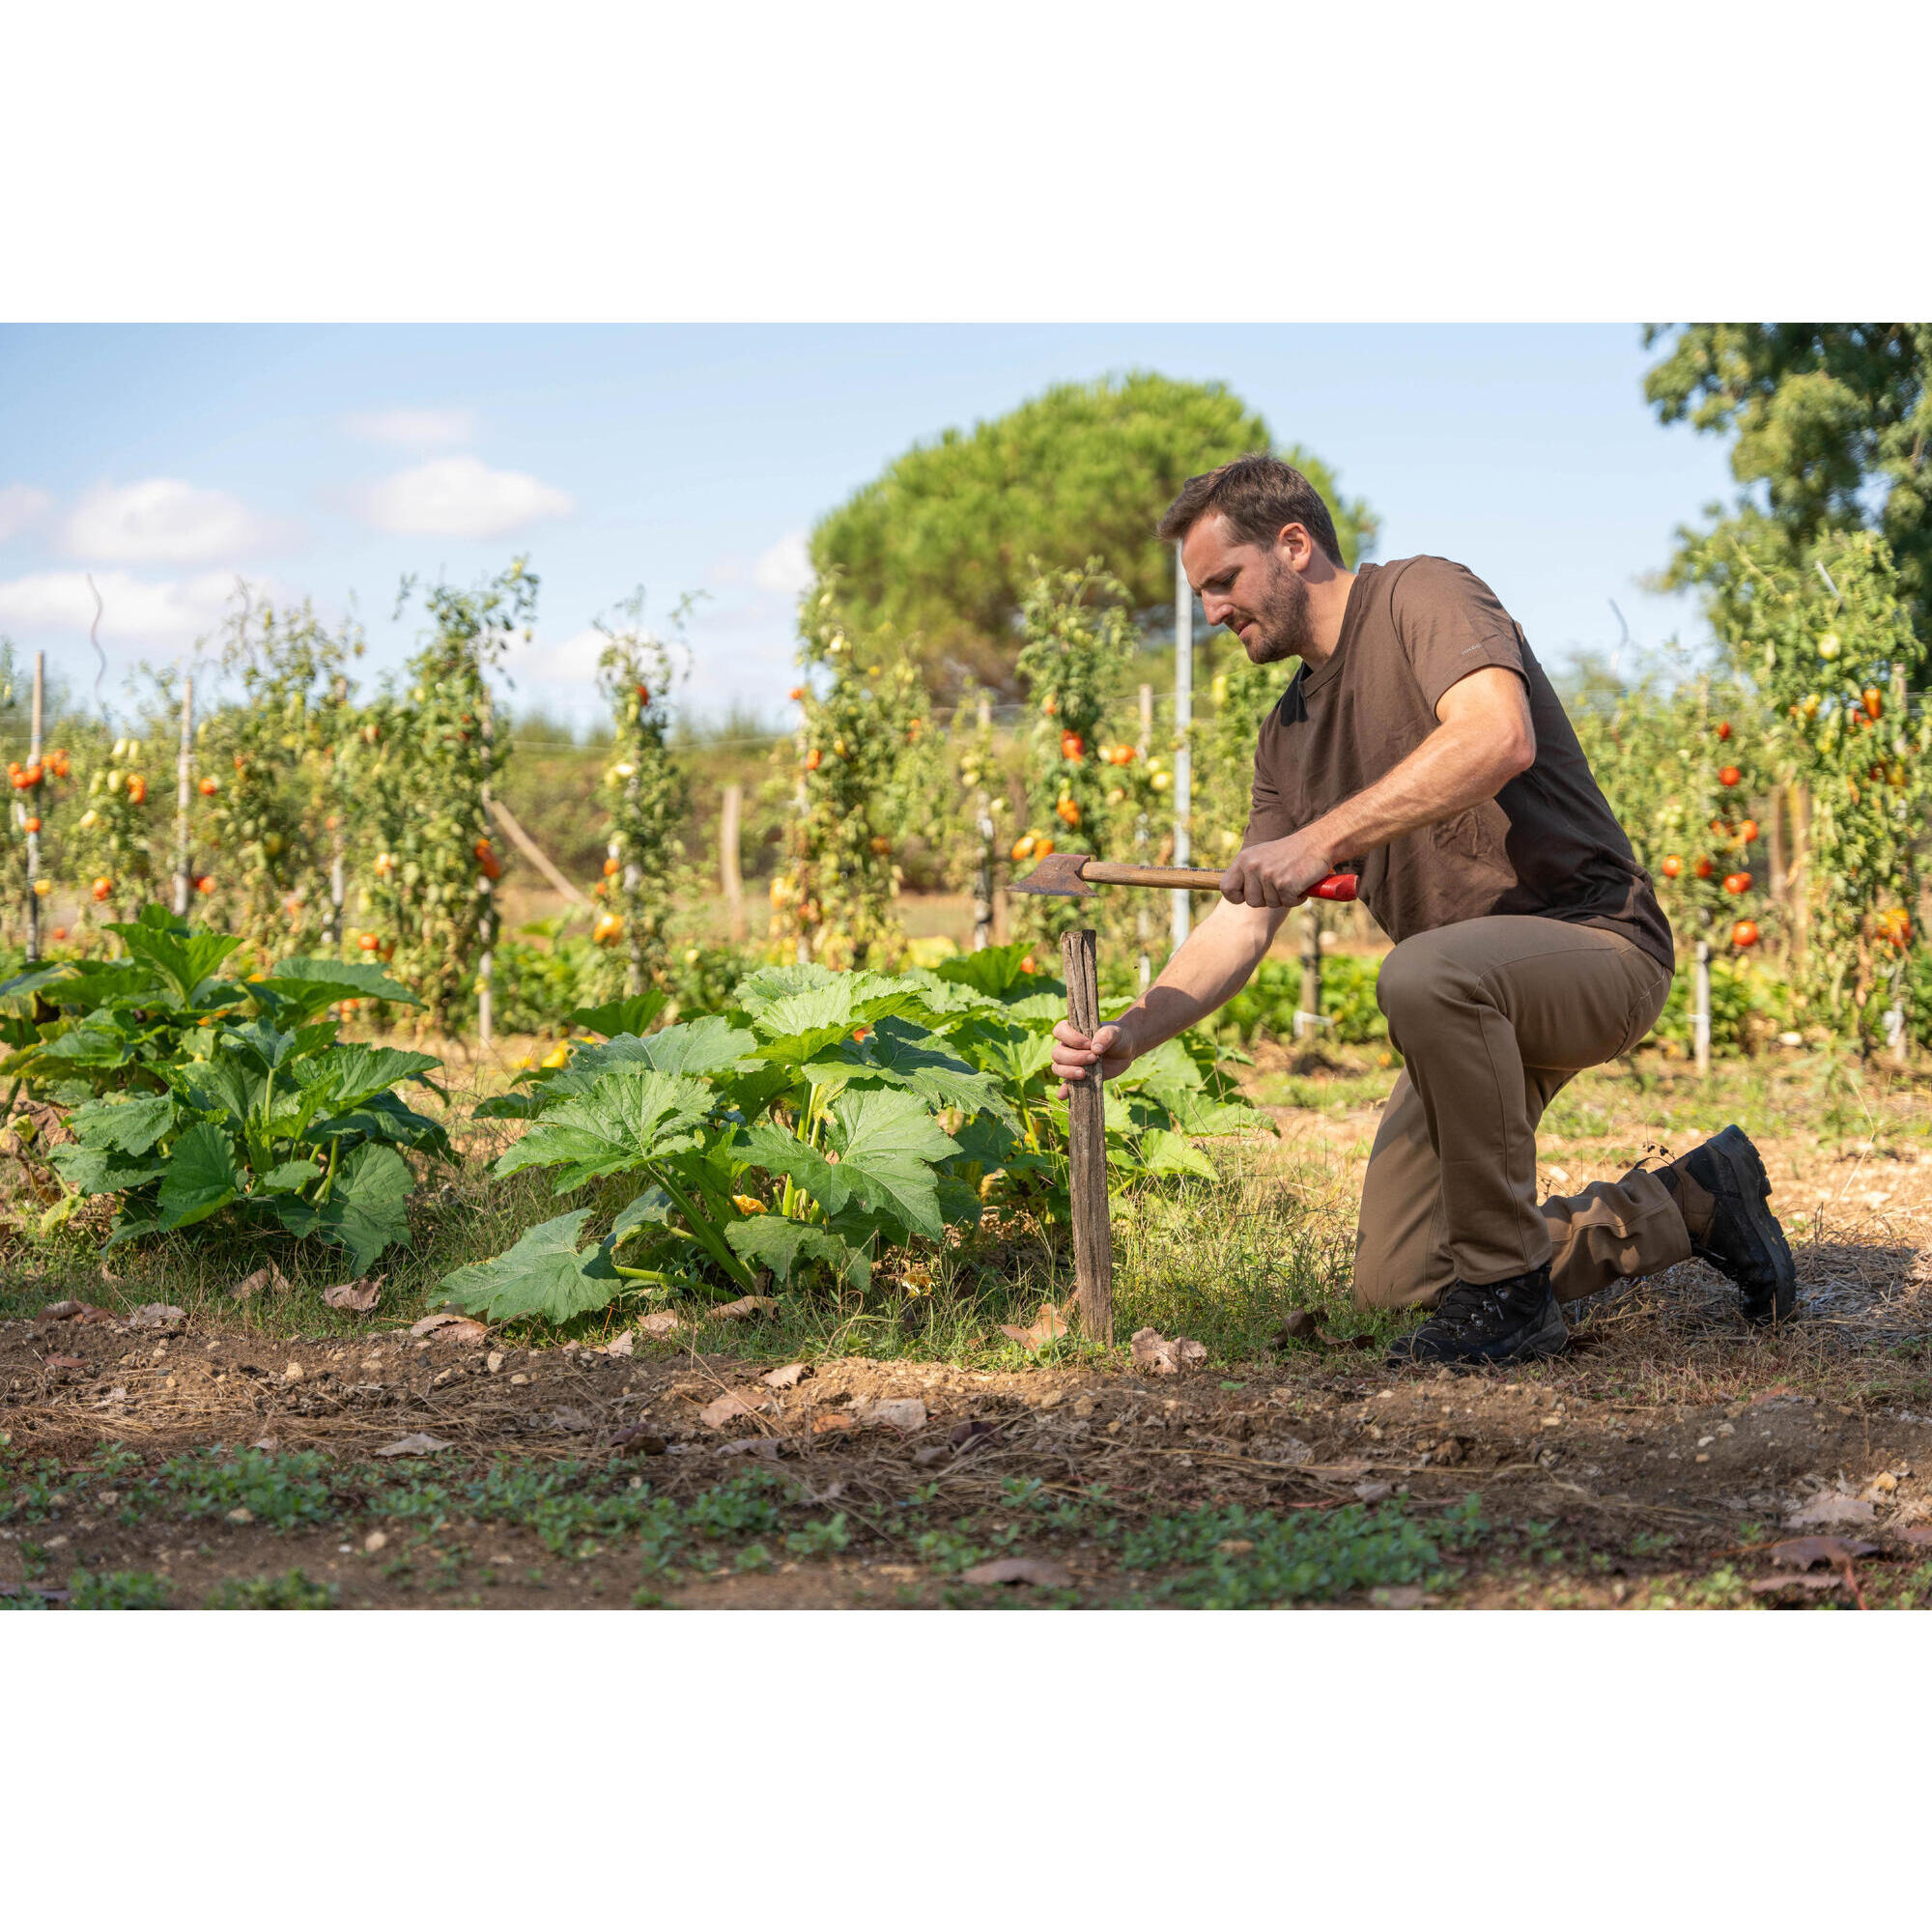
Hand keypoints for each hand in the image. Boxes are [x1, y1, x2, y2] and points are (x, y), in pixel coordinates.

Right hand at [1051, 1017, 1137, 1095]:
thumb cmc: (1117, 1037)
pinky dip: (1064, 1090)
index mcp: (1073, 1031)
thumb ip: (1106, 1036)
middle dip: (1074, 1057)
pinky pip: (1066, 1084)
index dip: (1070, 1038)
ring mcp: (1071, 1063)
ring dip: (1068, 1072)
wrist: (1124, 1051)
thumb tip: (1095, 1049)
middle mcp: (1068, 1047)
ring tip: (1084, 1073)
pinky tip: (1064, 1095)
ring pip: (1057, 1068)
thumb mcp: (1115, 1032)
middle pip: (1057, 1053)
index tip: (1088, 1043)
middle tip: (1093, 1058)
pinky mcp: (1077, 1077)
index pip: (1059, 1031)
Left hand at [1219, 831, 1333, 908]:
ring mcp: (1268, 875)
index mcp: (1243, 859)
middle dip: (1267, 898)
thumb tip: (1232, 894)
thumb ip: (1247, 873)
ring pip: (1270, 904)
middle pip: (1251, 901)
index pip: (1226, 888)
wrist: (1317, 843)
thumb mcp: (1261, 857)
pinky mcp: (1285, 884)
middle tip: (1280, 883)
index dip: (1237, 896)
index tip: (1248, 894)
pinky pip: (1287, 903)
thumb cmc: (1289, 853)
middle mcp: (1252, 866)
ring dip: (1283, 897)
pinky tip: (1301, 883)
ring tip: (1291, 879)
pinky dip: (1296, 898)